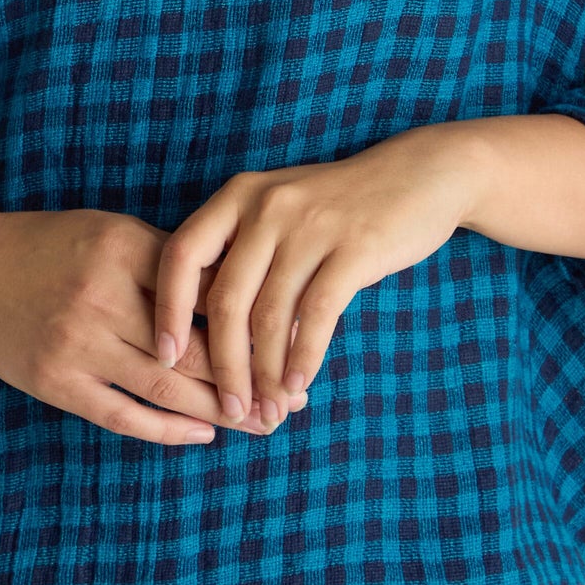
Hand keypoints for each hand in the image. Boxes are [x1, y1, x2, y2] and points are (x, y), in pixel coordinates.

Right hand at [0, 205, 289, 444]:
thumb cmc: (48, 246)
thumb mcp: (110, 231)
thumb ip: (168, 260)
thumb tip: (240, 294)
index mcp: (126, 250)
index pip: (208, 293)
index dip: (257, 323)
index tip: (296, 343)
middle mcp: (104, 296)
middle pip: (197, 347)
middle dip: (251, 378)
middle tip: (291, 400)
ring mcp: (78, 343)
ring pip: (168, 387)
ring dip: (221, 412)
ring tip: (261, 425)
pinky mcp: (56, 382)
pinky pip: (124, 414)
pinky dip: (168, 429)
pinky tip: (204, 435)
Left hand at [151, 124, 486, 430]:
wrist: (419, 174)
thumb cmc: (340, 205)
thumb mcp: (281, 212)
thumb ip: (245, 257)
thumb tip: (214, 336)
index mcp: (238, 196)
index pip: (182, 255)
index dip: (169, 311)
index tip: (165, 357)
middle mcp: (267, 207)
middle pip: (226, 299)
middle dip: (223, 364)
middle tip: (229, 409)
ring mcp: (310, 225)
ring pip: (271, 315)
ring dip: (266, 373)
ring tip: (268, 411)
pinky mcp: (354, 247)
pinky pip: (317, 314)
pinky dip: (304, 357)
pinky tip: (299, 386)